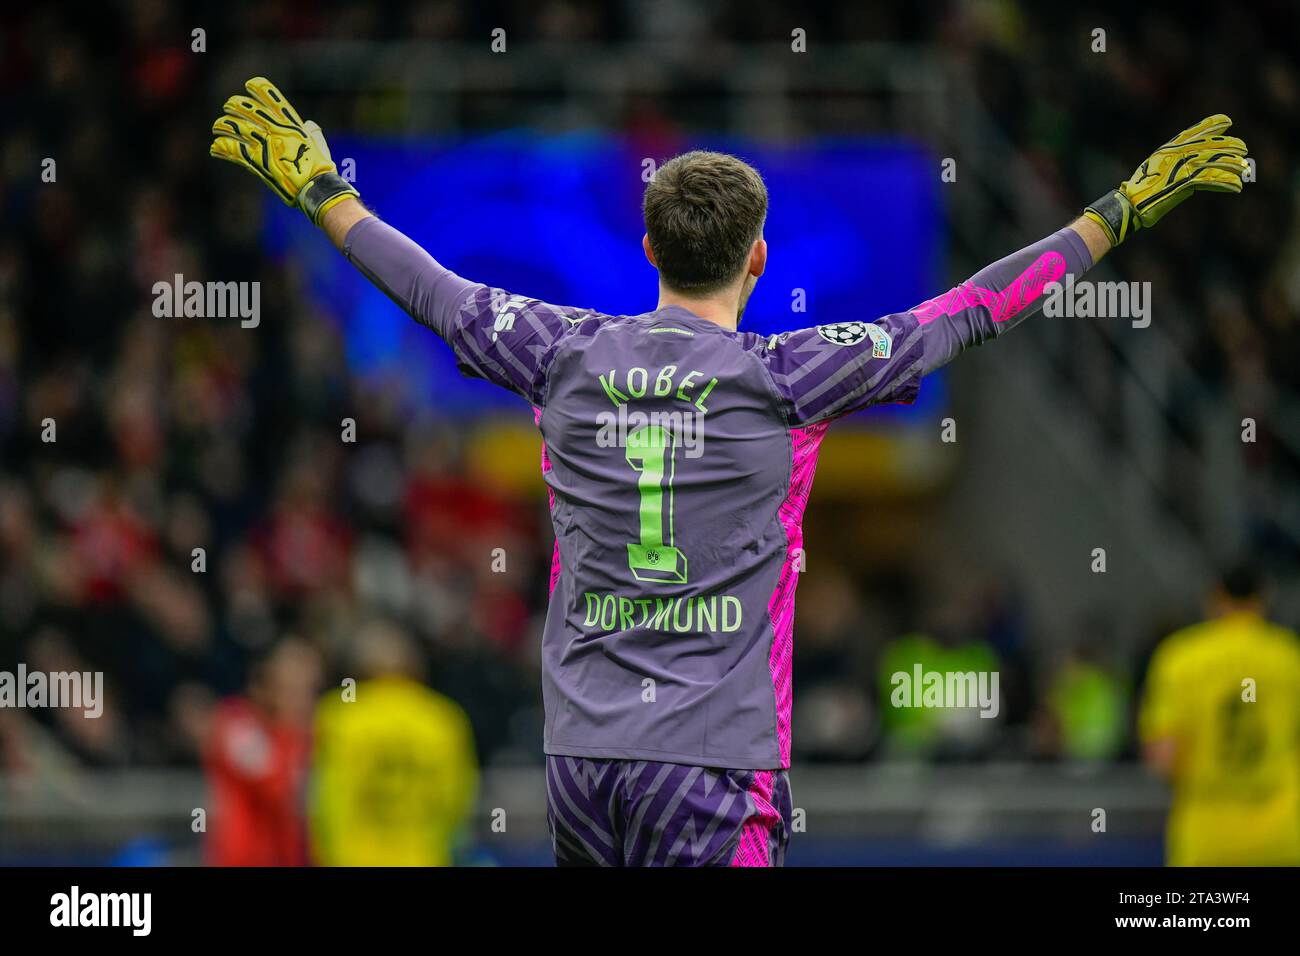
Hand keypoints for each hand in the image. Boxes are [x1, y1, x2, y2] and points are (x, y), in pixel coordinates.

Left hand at [210, 77, 358, 224]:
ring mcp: (264, 144)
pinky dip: (222, 148)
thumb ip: (313, 132)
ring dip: (223, 125)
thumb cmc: (321, 169)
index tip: (249, 84)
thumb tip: (309, 124)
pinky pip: (233, 150)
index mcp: (290, 123)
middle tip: (228, 106)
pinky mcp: (257, 161)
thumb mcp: (319, 145)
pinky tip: (215, 148)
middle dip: (235, 105)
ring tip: (217, 127)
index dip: (258, 87)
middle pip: (247, 108)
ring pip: (235, 127)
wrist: (315, 188)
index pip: (271, 97)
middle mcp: (275, 129)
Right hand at [1084, 114, 1248, 246]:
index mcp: (1168, 149)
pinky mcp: (1184, 182)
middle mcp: (1176, 154)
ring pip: (1214, 161)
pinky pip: (1210, 180)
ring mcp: (1180, 166)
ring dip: (1232, 164)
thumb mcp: (1156, 174)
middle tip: (1243, 148)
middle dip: (1229, 146)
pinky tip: (1236, 187)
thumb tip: (1193, 179)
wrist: (1130, 204)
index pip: (1193, 132)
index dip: (1211, 125)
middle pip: (1209, 145)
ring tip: (1245, 168)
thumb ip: (1175, 171)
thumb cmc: (1139, 192)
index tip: (1226, 121)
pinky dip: (1225, 184)